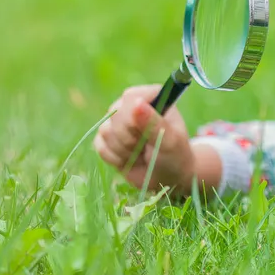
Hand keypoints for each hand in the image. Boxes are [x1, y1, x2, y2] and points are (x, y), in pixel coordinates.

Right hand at [93, 85, 214, 195]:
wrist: (168, 177)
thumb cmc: (175, 155)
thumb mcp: (170, 141)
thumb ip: (154, 122)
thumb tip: (137, 103)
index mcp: (151, 97)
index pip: (130, 97)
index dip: (134, 118)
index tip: (148, 134)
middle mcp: (132, 104)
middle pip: (115, 114)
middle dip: (130, 138)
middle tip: (147, 146)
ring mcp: (117, 121)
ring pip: (105, 131)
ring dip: (124, 150)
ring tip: (140, 154)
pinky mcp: (107, 138)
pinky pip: (100, 145)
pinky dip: (115, 158)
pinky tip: (129, 160)